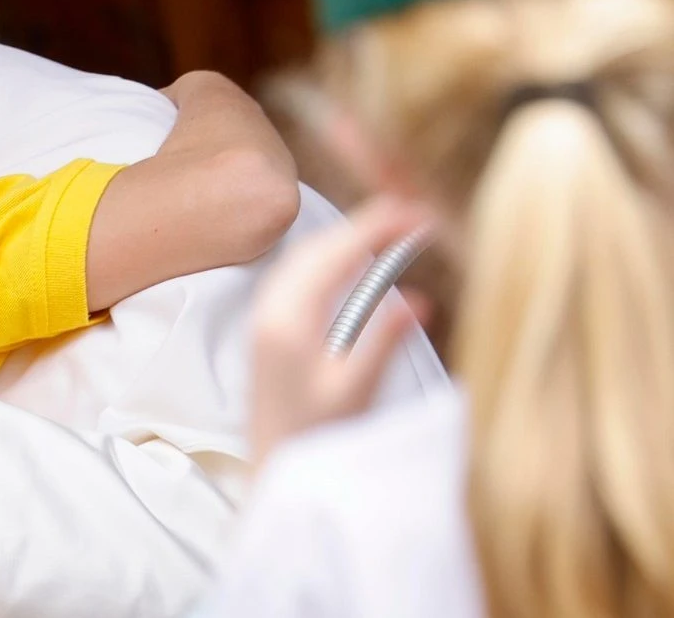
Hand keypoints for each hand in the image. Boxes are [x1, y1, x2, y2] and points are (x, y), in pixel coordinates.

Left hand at [248, 197, 431, 469]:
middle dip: (363, 224)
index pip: (334, 254)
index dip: (376, 227)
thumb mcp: (355, 391)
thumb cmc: (314, 437)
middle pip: (316, 247)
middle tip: (411, 214)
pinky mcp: (267, 329)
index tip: (414, 212)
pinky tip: (353, 262)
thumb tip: (417, 297)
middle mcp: (269, 310)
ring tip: (390, 229)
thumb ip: (382, 341)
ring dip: (345, 238)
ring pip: (303, 258)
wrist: (273, 469)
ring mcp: (264, 317)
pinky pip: (297, 275)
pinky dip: (329, 258)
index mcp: (288, 319)